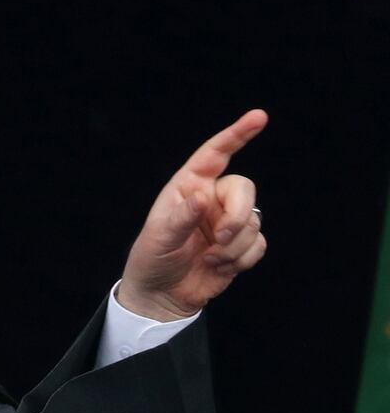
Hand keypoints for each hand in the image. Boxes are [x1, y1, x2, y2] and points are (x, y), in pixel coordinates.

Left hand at [118, 109, 267, 320]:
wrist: (162, 294)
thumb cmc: (153, 258)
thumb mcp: (159, 236)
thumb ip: (182, 217)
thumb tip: (203, 198)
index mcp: (188, 186)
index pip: (215, 154)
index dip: (237, 134)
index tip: (258, 117)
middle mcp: (211, 198)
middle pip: (244, 189)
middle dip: (238, 214)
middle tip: (220, 236)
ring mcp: (228, 221)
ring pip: (254, 221)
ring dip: (235, 245)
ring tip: (209, 257)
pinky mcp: (241, 245)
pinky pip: (259, 244)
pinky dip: (242, 259)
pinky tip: (219, 266)